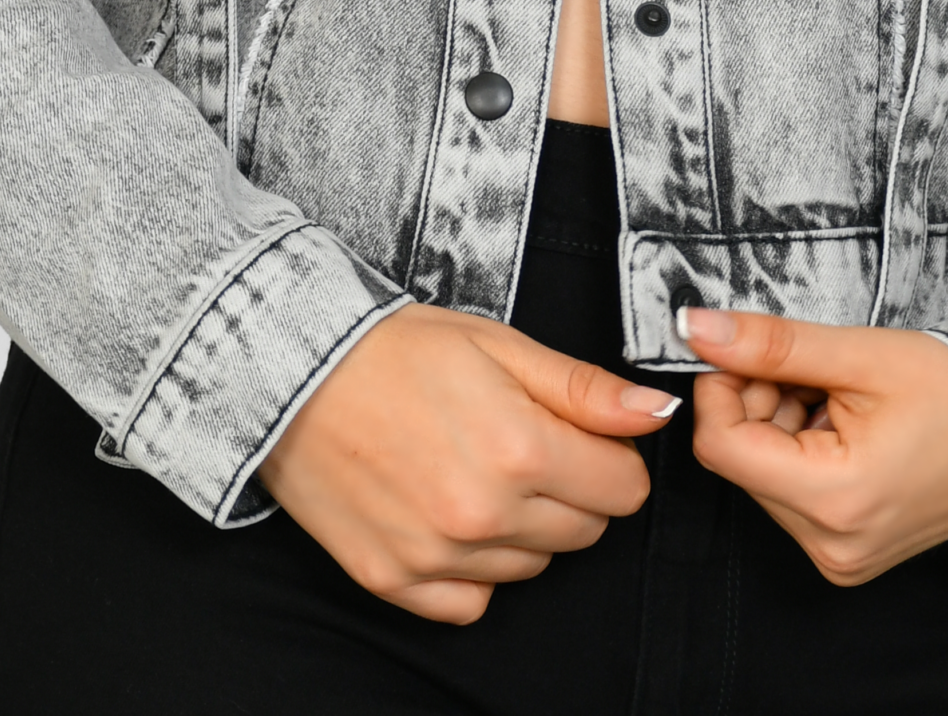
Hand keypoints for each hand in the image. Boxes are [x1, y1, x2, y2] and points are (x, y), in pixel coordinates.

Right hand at [261, 303, 674, 623]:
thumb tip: (655, 413)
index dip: (609, 456)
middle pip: (583, 532)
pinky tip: (447, 513)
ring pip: (531, 567)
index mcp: (519, 448)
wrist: (292, 370)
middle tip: (521, 442)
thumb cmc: (396, 349)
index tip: (580, 434)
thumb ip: (583, 388)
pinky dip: (472, 568)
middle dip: (571, 488)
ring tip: (475, 468)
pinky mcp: (394, 581)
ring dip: (522, 527)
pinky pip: (472, 602)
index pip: (623, 489)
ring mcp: (436, 555)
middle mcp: (483, 514)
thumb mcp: (499, 345)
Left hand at [681, 307, 947, 584]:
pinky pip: (792, 493)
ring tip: (836, 394)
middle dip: (758, 400)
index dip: (721, 386)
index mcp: (834, 502)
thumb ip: (771, 344)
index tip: (750, 350)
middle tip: (810, 368)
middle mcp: (832, 545)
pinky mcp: (848, 552)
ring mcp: (841, 556)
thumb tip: (696, 328)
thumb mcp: (857, 355)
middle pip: (741, 459)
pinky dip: (800, 447)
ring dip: (780, 421)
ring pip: (762, 473)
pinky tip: (842, 421)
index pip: (720, 446)